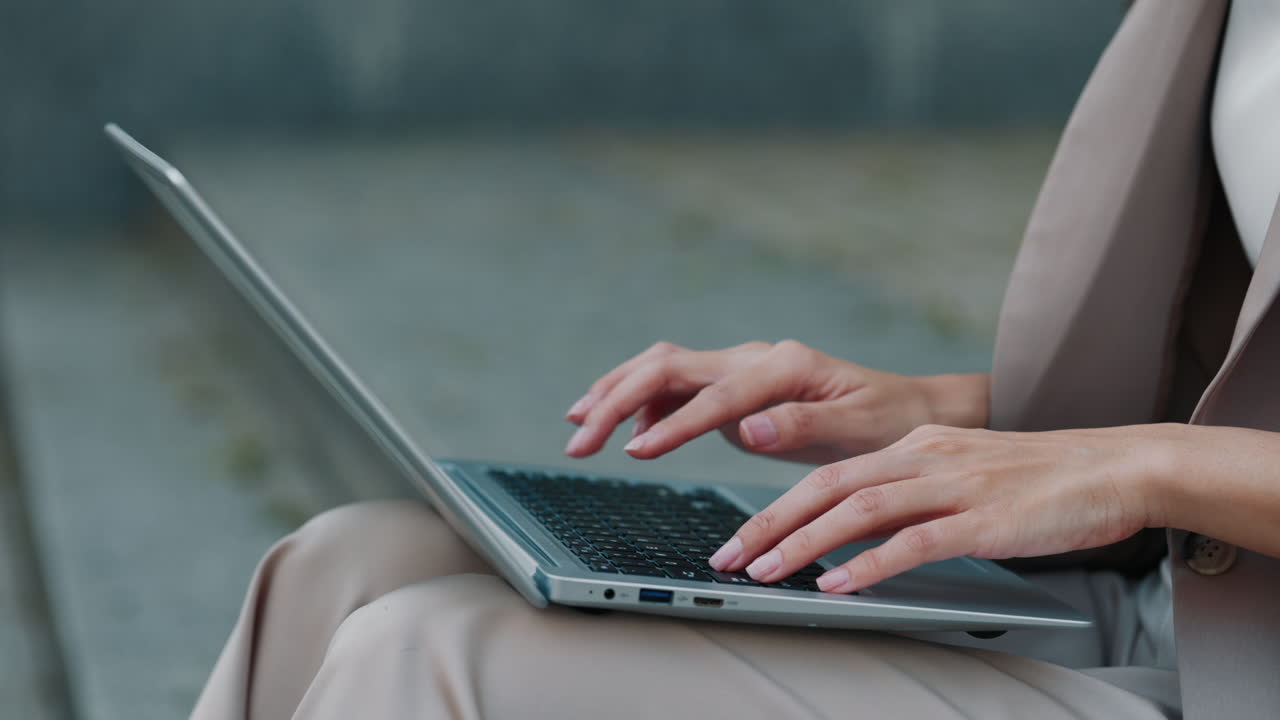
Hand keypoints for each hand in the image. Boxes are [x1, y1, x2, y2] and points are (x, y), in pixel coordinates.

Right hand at [564, 340, 987, 464]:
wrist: (904, 410)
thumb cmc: (887, 421)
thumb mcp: (859, 429)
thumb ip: (803, 425)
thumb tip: (748, 426)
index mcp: (782, 366)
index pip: (713, 393)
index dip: (671, 423)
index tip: (634, 452)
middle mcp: (754, 359)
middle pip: (667, 366)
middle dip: (615, 399)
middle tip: (578, 439)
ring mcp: (739, 371)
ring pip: (661, 369)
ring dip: (616, 394)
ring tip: (578, 425)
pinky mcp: (733, 389)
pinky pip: (675, 389)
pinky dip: (642, 406)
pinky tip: (628, 434)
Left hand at [708, 423, 1174, 592]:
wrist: (1115, 466)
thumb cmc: (1039, 478)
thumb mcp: (960, 471)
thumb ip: (909, 491)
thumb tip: (856, 529)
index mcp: (914, 446)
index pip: (828, 474)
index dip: (775, 507)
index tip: (738, 539)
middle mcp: (924, 458)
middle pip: (827, 486)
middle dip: (769, 524)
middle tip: (727, 558)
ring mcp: (953, 486)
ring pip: (859, 509)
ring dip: (804, 543)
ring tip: (765, 573)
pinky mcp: (984, 518)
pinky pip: (914, 541)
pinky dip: (869, 563)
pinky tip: (837, 584)